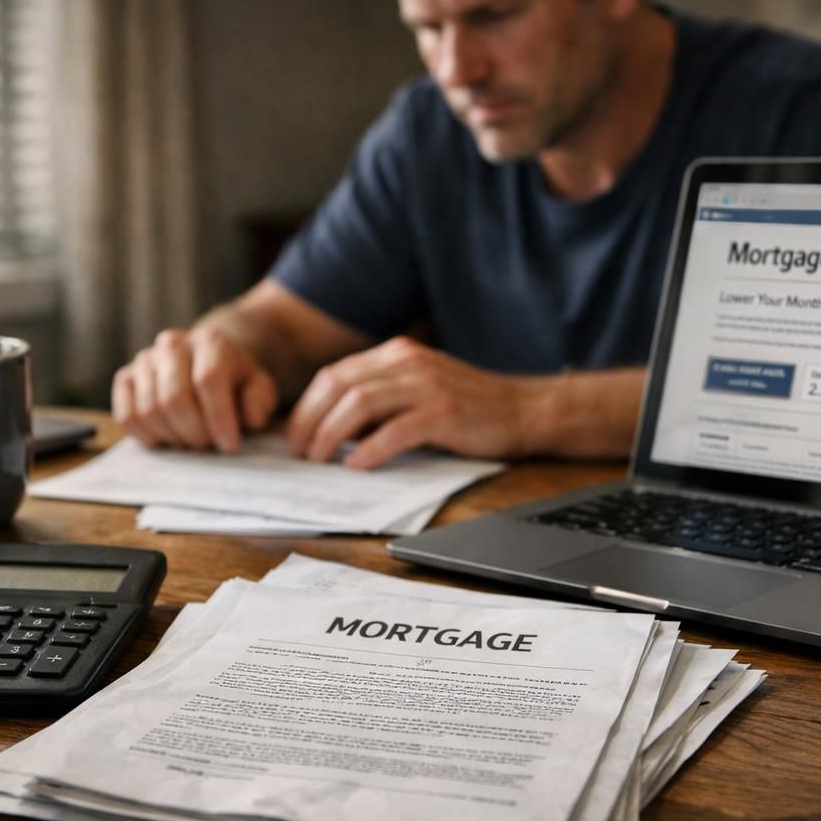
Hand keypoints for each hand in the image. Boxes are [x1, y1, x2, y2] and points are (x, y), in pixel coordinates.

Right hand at [112, 325, 278, 450]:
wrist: (206, 362)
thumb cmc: (235, 380)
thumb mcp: (259, 386)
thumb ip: (260, 398)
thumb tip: (250, 417)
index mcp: (210, 341)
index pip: (208, 379)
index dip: (218, 417)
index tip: (230, 445)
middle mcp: (172, 344)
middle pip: (174, 397)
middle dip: (193, 432)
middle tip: (208, 446)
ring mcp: (144, 360)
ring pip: (149, 410)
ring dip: (172, 436)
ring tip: (191, 441)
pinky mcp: (125, 378)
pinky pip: (127, 416)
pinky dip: (147, 436)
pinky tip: (168, 438)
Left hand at [286, 336, 535, 469]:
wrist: (525, 410)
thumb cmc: (469, 407)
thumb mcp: (418, 389)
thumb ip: (381, 398)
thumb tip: (332, 427)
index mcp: (397, 354)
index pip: (335, 375)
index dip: (307, 407)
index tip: (295, 436)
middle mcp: (407, 362)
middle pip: (338, 386)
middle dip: (310, 421)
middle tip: (300, 452)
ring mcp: (426, 385)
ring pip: (359, 404)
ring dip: (331, 434)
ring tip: (320, 459)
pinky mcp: (444, 412)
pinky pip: (395, 430)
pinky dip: (370, 450)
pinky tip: (358, 466)